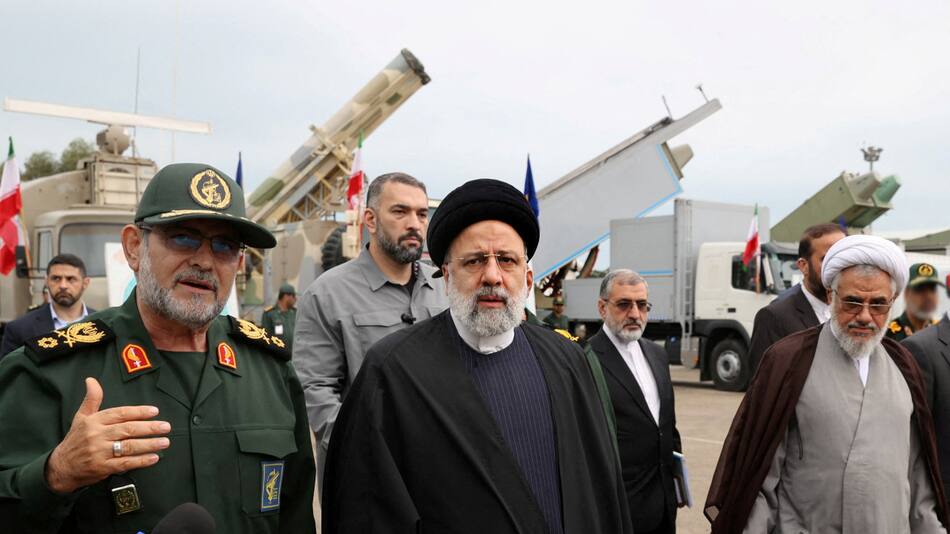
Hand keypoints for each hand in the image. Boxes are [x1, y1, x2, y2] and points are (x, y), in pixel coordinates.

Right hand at [45, 378, 170, 493]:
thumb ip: (92, 399)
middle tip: (166, 427)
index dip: (138, 411)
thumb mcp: (81, 417)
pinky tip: (153, 457)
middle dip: (149, 428)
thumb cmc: (76, 439)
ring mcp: (99, 452)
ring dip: (149, 444)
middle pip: (127, 429)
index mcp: (94, 421)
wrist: (61, 467)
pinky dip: (140, 461)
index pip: (120, 414)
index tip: (155, 411)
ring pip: (128, 446)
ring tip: (164, 441)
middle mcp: (96, 435)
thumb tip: (91, 380)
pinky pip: (124, 463)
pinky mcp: (102, 467)